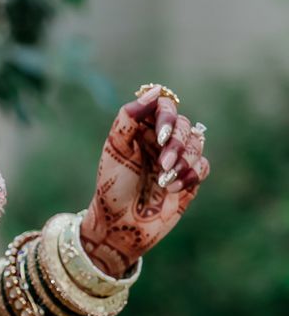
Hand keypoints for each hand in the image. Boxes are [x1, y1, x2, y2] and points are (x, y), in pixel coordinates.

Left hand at [78, 84, 210, 276]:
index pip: (165, 105)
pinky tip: (172, 190)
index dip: (167, 118)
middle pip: (185, 125)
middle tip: (162, 166)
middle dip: (177, 145)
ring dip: (183, 162)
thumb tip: (154, 91)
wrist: (119, 224)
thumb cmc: (112, 185)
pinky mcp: (189, 179)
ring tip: (164, 181)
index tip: (160, 138)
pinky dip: (191, 176)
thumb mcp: (115, 148)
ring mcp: (177, 159)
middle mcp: (162, 140)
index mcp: (143, 127)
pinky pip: (203, 166)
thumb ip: (130, 116)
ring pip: (197, 144)